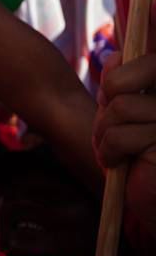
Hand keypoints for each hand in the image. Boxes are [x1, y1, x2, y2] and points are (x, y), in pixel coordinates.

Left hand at [94, 52, 155, 251]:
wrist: (155, 200)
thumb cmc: (138, 154)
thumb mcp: (125, 111)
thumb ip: (122, 82)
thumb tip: (113, 55)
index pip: (143, 58)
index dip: (116, 80)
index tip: (115, 101)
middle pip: (119, 83)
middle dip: (105, 108)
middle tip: (112, 129)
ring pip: (118, 109)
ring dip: (105, 135)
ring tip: (117, 151)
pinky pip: (120, 137)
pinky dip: (110, 153)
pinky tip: (121, 164)